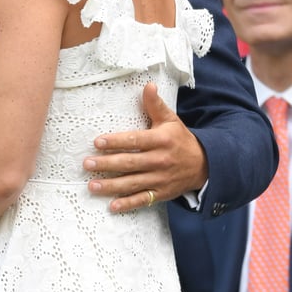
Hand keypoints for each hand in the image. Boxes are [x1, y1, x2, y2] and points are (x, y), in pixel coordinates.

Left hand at [83, 82, 207, 212]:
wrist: (205, 165)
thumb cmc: (180, 139)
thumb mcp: (171, 120)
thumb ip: (156, 105)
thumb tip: (148, 85)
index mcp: (161, 140)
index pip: (135, 140)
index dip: (116, 141)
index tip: (97, 142)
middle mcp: (160, 160)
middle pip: (130, 163)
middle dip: (107, 164)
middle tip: (87, 164)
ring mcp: (160, 179)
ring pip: (133, 183)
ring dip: (111, 186)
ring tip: (92, 186)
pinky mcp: (161, 193)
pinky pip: (142, 199)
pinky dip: (128, 204)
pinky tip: (112, 206)